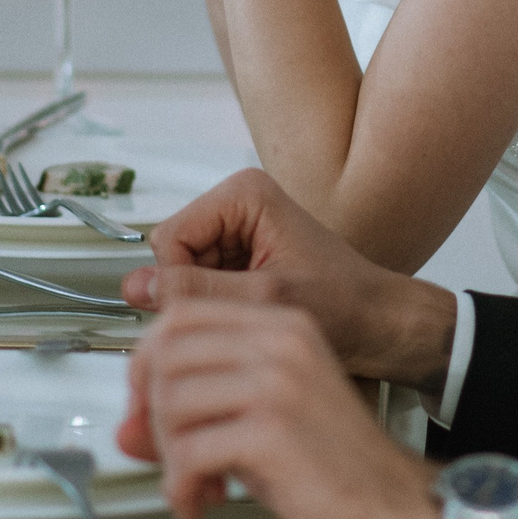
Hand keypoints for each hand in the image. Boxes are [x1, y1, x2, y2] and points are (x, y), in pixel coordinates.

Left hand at [118, 296, 449, 518]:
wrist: (394, 505)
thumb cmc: (335, 464)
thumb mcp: (260, 420)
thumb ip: (196, 414)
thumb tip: (125, 430)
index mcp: (282, 326)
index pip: (181, 314)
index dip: (147, 361)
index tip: (147, 404)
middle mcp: (281, 343)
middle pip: (166, 352)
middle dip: (149, 411)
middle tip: (166, 450)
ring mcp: (278, 383)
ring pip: (171, 401)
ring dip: (167, 454)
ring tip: (191, 482)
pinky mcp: (272, 432)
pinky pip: (189, 452)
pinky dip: (180, 486)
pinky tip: (200, 502)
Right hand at [125, 170, 458, 392]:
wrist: (383, 325)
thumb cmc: (346, 304)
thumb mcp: (266, 300)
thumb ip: (197, 291)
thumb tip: (134, 286)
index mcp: (243, 193)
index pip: (168, 239)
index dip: (180, 283)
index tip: (217, 312)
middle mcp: (236, 204)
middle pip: (173, 257)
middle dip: (196, 295)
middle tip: (241, 319)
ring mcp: (237, 232)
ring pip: (183, 277)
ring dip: (210, 306)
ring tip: (252, 320)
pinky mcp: (241, 259)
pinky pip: (202, 287)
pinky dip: (220, 311)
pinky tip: (252, 321)